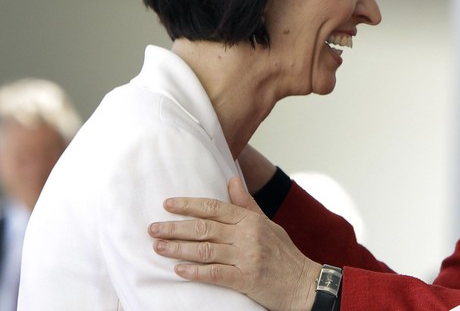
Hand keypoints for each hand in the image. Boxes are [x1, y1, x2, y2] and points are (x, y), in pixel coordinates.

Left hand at [148, 177, 319, 310]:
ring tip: (158, 247)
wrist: (303, 283)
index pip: (214, 208)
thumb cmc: (284, 253)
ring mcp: (246, 257)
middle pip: (205, 228)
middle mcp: (247, 236)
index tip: (168, 204)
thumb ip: (246, 204)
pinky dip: (196, 272)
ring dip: (179, 248)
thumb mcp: (267, 223)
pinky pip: (215, 274)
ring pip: (206, 250)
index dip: (189, 205)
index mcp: (250, 220)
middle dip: (176, 227)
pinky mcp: (246, 279)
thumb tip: (231, 180)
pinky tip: (179, 270)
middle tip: (153, 228)